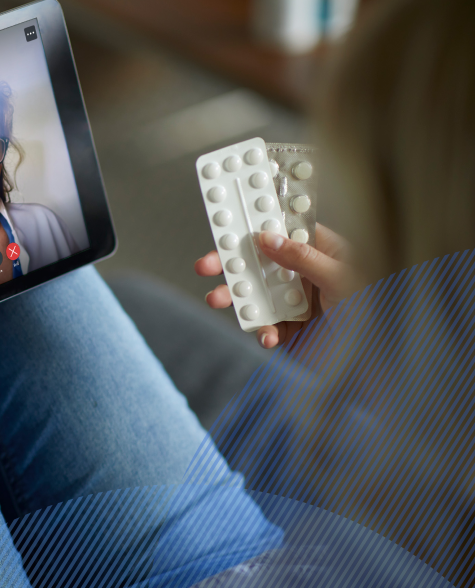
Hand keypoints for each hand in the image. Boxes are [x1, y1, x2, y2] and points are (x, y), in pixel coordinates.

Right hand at [194, 223, 361, 348]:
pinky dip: (262, 331)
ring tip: (218, 299)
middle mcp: (305, 274)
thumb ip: (302, 258)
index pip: (282, 233)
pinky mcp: (291, 329)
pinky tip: (266, 335)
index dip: (254, 228)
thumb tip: (268, 239)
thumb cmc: (375, 309)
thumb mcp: (340, 276)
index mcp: (322, 252)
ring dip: (236, 297)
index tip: (227, 226)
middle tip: (206, 265)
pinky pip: (267, 325)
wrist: (381, 362)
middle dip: (231, 265)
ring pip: (256, 294)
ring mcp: (296, 302)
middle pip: (260, 263)